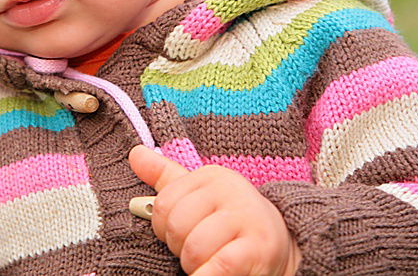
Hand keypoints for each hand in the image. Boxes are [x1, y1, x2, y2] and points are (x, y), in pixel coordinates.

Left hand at [128, 145, 300, 275]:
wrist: (282, 248)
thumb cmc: (231, 223)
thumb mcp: (200, 196)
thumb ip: (166, 178)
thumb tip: (135, 154)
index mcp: (211, 176)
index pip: (162, 204)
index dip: (163, 228)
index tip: (182, 234)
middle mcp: (230, 189)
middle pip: (175, 226)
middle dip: (179, 248)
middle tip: (198, 251)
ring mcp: (247, 217)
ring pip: (193, 249)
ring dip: (195, 266)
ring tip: (210, 262)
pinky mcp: (259, 248)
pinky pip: (218, 267)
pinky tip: (212, 274)